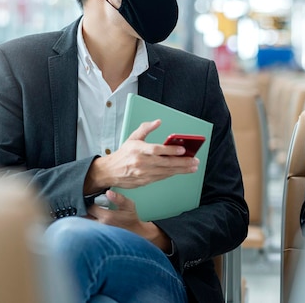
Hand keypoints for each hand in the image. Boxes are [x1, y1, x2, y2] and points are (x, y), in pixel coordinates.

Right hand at [84, 120, 198, 192]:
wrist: (110, 171)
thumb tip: (158, 122)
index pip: (156, 150)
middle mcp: (141, 162)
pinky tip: (181, 171)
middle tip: (194, 160)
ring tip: (193, 167)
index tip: (183, 149)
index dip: (171, 150)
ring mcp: (143, 173)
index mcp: (138, 149)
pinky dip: (172, 174)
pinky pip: (162, 177)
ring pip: (166, 171)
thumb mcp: (132, 137)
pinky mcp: (145, 181)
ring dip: (181, 170)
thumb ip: (145, 128)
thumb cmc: (123, 154)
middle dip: (182, 162)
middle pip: (165, 162)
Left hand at [87, 190, 171, 251]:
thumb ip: (119, 198)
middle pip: (85, 217)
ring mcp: (99, 232)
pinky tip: (92, 221)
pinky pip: (89, 229)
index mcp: (107, 217)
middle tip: (89, 208)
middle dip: (85, 212)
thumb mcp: (128, 205)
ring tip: (90, 214)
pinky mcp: (99, 236)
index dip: (91, 203)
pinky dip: (88, 225)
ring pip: (85, 224)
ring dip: (86, 218)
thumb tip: (108, 192)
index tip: (94, 202)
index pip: (91, 208)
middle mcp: (101, 225)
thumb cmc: (131, 218)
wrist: (135, 232)